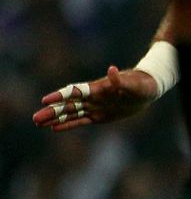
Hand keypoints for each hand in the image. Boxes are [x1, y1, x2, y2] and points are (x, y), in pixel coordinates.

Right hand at [34, 66, 160, 130]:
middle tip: (35, 118)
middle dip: (52, 111)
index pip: (74, 91)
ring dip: (55, 118)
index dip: (60, 95)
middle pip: (68, 105)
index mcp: (97, 88)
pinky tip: (54, 128)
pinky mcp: (99, 116)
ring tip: (38, 123)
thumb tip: (112, 70)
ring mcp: (94, 107)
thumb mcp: (134, 84)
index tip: (46, 100)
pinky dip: (68, 124)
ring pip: (70, 113)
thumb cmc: (141, 84)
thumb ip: (121, 81)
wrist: (147, 91)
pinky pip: (81, 121)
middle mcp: (92, 97)